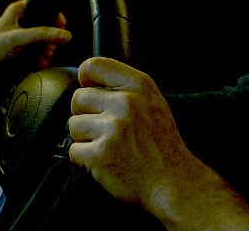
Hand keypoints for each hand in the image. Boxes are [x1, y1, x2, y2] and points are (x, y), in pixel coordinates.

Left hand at [0, 0, 68, 157]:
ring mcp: (22, 38)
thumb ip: (44, 34)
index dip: (53, 15)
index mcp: (16, 11)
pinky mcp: (22, 53)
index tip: (61, 25)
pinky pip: (39, 53)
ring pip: (45, 41)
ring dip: (46, 52)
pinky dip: (41, 59)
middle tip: (49, 49)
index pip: (41, 5)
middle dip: (50, 40)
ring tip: (41, 60)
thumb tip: (66, 34)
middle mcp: (20, 22)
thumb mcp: (19, 38)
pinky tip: (37, 65)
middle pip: (47, 26)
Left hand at [67, 57, 248, 229]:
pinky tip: (106, 162)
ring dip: (85, 139)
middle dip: (86, 115)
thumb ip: (124, 88)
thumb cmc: (161, 145)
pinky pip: (73, 151)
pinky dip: (84, 160)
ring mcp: (113, 128)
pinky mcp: (101, 154)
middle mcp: (126, 102)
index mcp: (139, 85)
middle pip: (78, 98)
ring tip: (109, 147)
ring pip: (73, 125)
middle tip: (105, 130)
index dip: (86, 80)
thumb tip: (86, 81)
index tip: (91, 92)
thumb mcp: (153, 103)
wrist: (174, 183)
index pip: (93, 65)